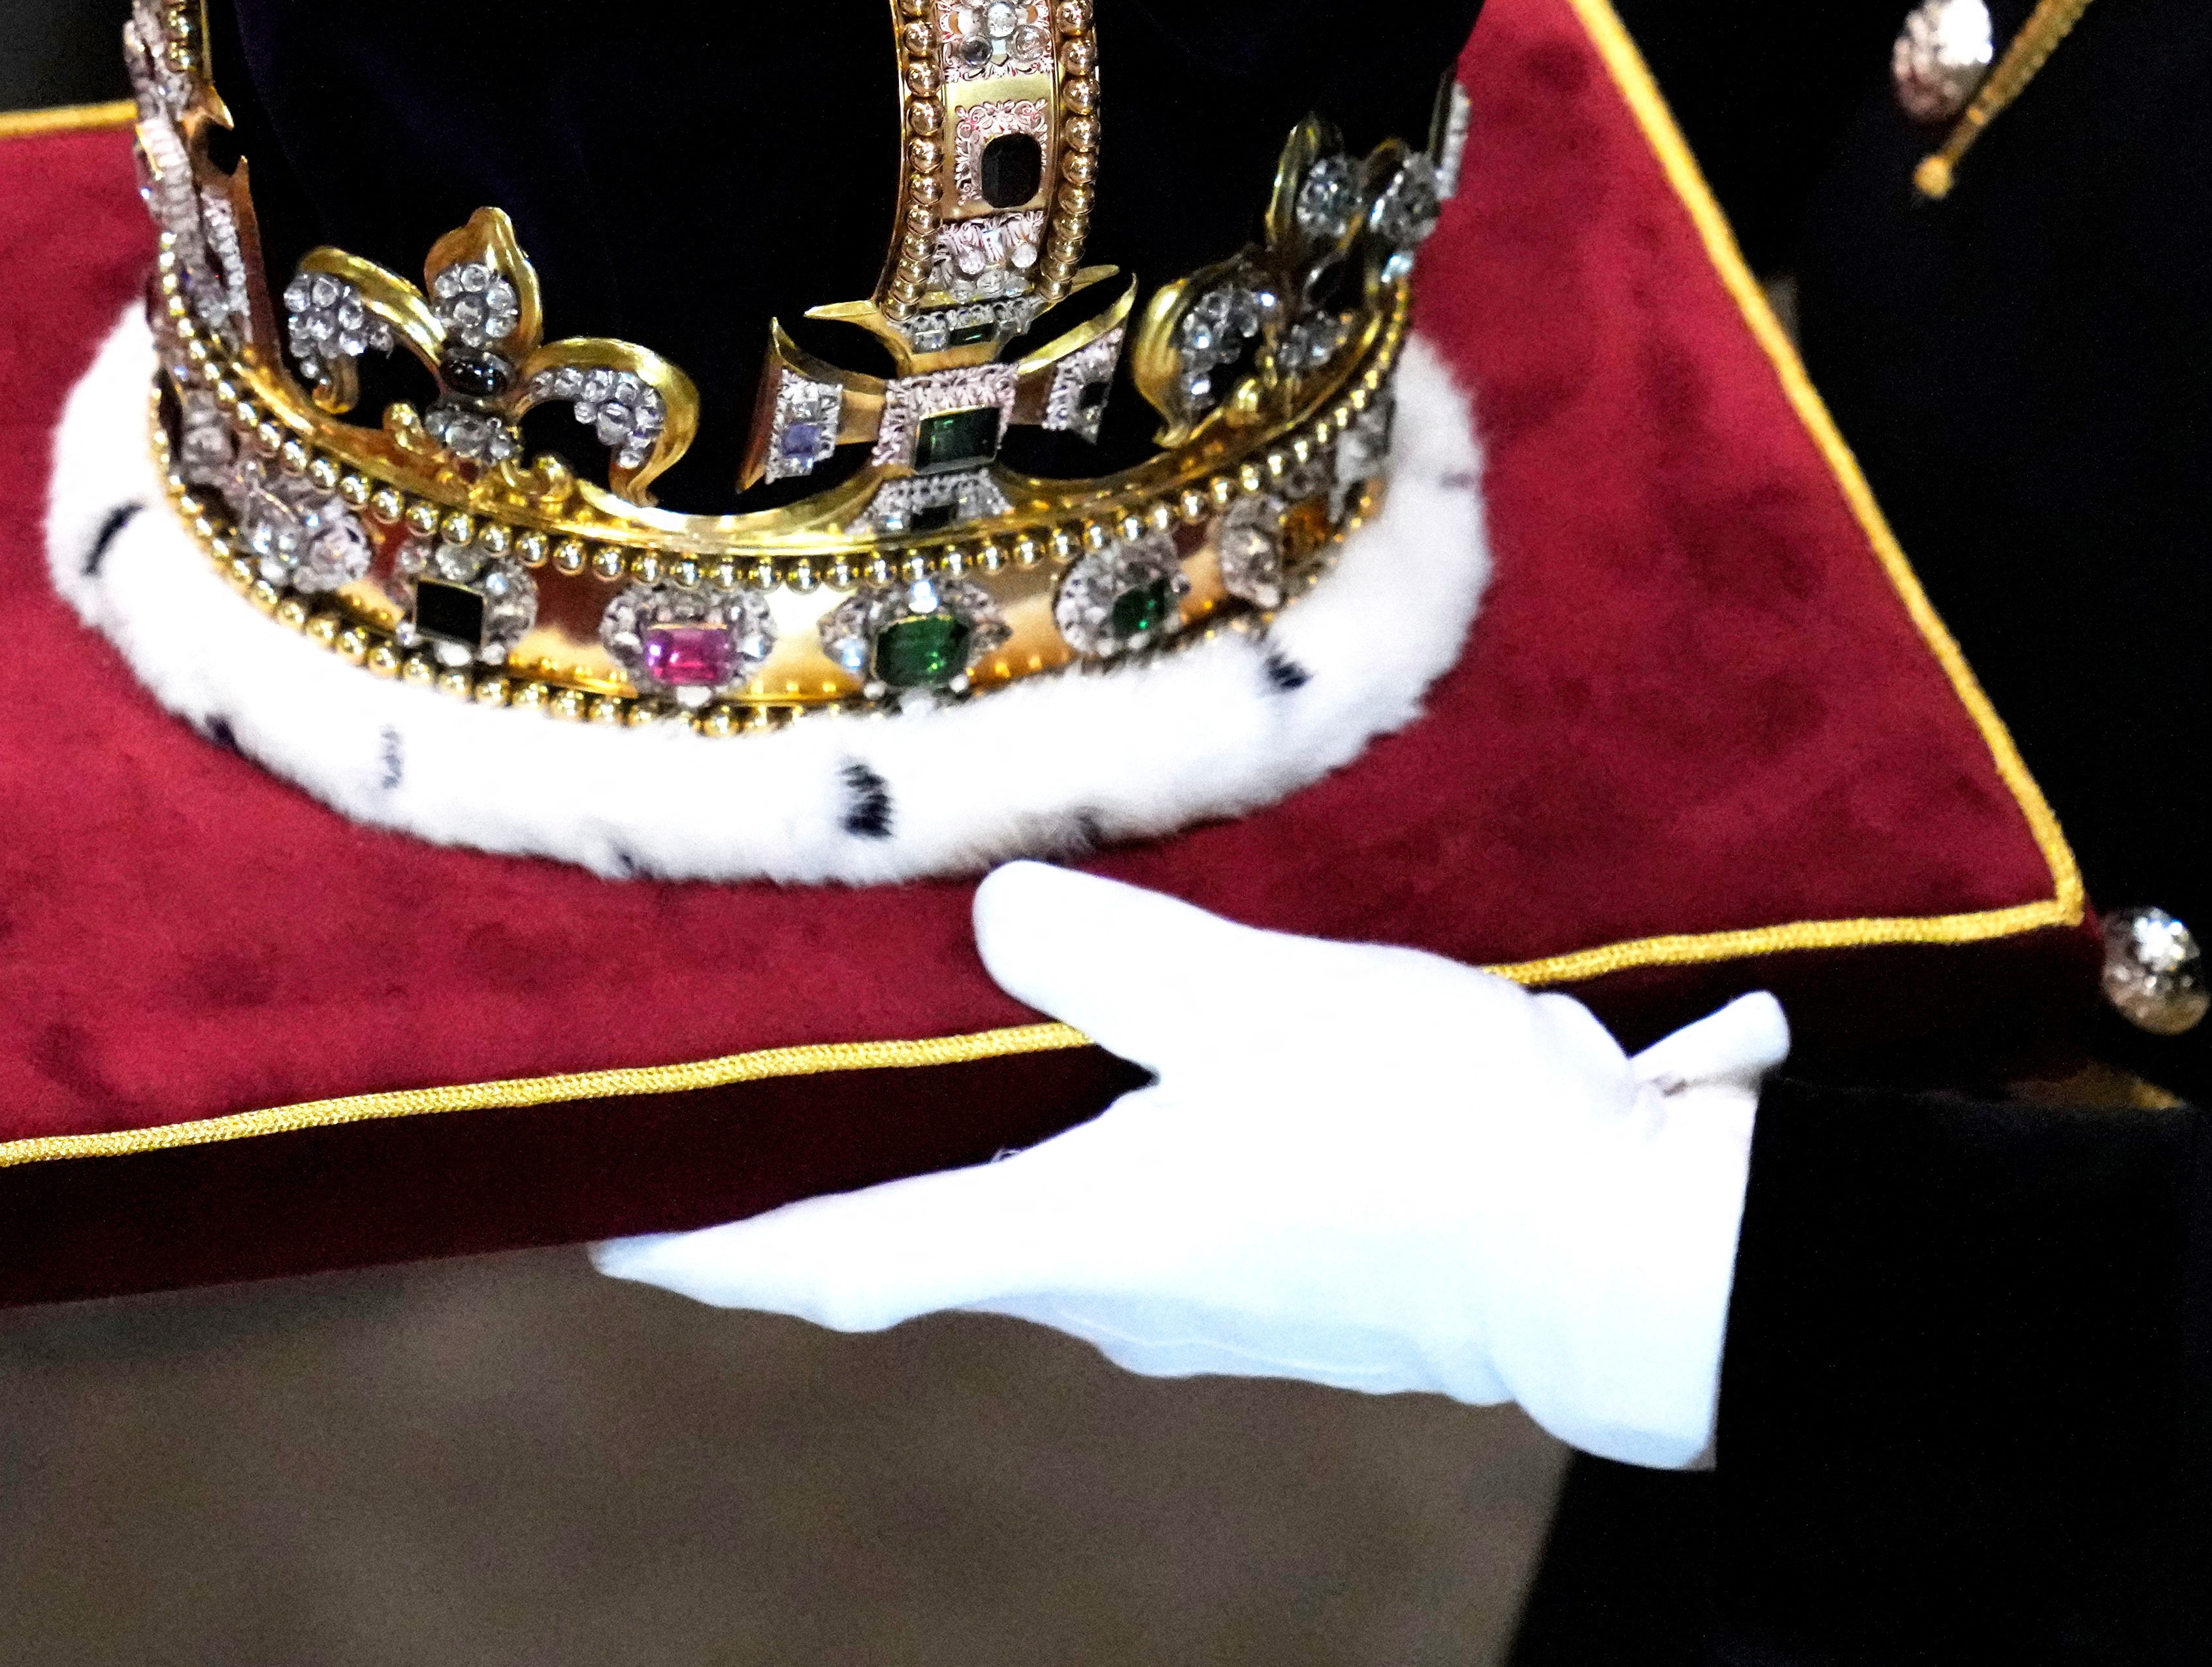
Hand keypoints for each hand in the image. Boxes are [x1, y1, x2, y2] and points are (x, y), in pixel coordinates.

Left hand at [594, 859, 1783, 1468]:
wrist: (1622, 1260)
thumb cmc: (1443, 1137)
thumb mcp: (1267, 1002)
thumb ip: (1115, 956)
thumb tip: (995, 920)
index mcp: (1077, 1236)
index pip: (834, 1258)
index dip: (705, 1240)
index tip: (589, 1218)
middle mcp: (1113, 1290)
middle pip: (911, 1239)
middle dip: (813, 1180)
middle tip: (721, 1097)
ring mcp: (1199, 1292)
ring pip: (1021, 1214)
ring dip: (946, 1148)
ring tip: (885, 1044)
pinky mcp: (1278, 1267)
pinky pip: (1123, 1199)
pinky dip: (1064, 1135)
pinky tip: (1093, 1051)